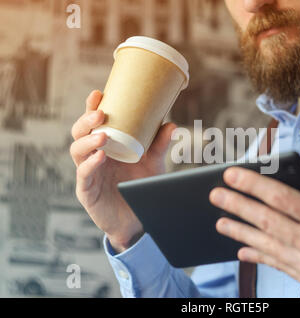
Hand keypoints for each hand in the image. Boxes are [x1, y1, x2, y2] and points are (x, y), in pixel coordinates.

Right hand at [70, 90, 176, 252]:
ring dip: (88, 141)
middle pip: (79, 133)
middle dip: (86, 121)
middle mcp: (93, 156)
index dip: (92, 107)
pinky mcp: (86, 191)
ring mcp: (88, 173)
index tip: (98, 93)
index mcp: (105, 145)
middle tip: (100, 114)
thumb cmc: (141, 186)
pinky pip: (84, 175)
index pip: (93, 123)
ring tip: (103, 136)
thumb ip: (159, 144)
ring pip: (77, 151)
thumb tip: (171, 124)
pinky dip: (91, 164)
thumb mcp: (152, 163)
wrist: (138, 219)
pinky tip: (101, 157)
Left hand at [210, 149, 299, 296]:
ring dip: (241, 233)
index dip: (252, 185)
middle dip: (238, 206)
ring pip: (268, 246)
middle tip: (215, 196)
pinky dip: (259, 257)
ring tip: (220, 222)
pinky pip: (279, 266)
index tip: (231, 175)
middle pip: (267, 222)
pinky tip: (242, 252)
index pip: (280, 199)